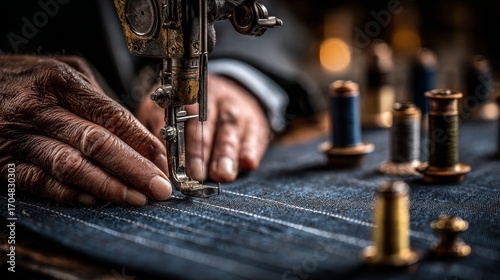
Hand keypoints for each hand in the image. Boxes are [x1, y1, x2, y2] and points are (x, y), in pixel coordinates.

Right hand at [0, 55, 171, 205]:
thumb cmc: (23, 80)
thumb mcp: (60, 72)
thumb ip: (96, 99)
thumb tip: (135, 133)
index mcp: (60, 82)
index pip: (112, 116)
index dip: (142, 142)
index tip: (164, 161)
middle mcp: (39, 109)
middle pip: (97, 143)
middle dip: (135, 169)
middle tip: (160, 188)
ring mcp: (19, 138)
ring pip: (71, 166)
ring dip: (109, 186)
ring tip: (137, 198)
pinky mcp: (2, 163)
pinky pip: (40, 182)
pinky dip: (70, 194)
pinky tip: (96, 200)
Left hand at [136, 74, 269, 181]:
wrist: (231, 91)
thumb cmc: (190, 113)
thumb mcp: (168, 114)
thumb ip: (158, 133)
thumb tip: (156, 163)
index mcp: (183, 96)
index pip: (178, 116)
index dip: (176, 141)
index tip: (172, 164)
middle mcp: (210, 99)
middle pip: (204, 123)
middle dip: (200, 151)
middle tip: (196, 174)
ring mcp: (234, 109)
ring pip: (229, 128)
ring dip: (225, 153)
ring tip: (222, 175)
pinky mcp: (255, 122)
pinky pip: (254, 134)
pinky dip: (251, 149)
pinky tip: (248, 163)